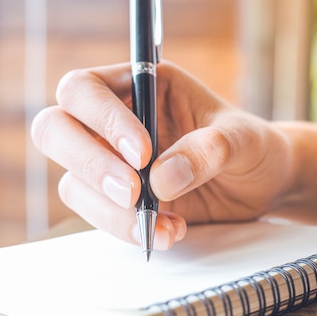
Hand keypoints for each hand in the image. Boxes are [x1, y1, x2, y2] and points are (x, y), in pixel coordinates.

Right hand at [31, 61, 293, 249]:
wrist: (262, 185)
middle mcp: (117, 119)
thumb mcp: (242, 140)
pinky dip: (126, 229)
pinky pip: (98, 214)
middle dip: (89, 164)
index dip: (102, 119)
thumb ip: (207, 150)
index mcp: (142, 84)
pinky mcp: (119, 199)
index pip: (86, 88)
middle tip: (133, 193)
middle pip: (55, 128)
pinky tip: (169, 231)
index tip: (142, 154)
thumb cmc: (251, 146)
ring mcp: (112, 161)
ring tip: (166, 222)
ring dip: (112, 210)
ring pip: (73, 181)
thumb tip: (160, 179)